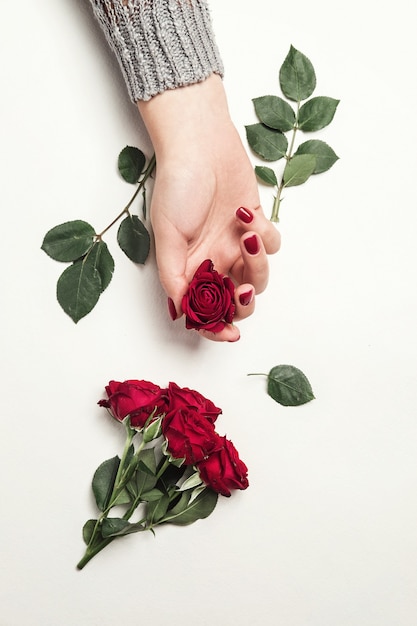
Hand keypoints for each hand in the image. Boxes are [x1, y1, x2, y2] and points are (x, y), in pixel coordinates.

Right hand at [138, 75, 279, 341]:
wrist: (200, 143)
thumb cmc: (178, 186)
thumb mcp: (167, 235)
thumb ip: (175, 276)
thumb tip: (181, 312)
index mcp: (189, 268)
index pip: (204, 309)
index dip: (216, 327)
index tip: (229, 333)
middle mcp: (214, 261)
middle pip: (236, 300)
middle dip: (243, 301)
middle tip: (243, 288)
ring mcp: (236, 244)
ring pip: (259, 276)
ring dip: (258, 264)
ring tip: (247, 238)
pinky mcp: (257, 225)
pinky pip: (272, 246)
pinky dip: (267, 237)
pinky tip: (248, 215)